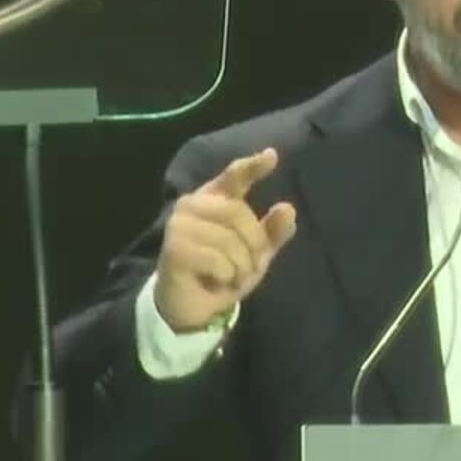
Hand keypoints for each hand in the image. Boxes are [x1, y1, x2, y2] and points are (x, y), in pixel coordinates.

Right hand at [154, 147, 298, 332]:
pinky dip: (226, 276)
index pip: (234, 176)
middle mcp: (192, 204)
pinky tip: (216, 280)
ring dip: (240, 266)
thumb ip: (273, 232)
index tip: (271, 156)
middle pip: (239, 214)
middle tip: (249, 266)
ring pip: (229, 241)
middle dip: (253, 246)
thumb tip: (287, 208)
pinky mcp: (173, 249)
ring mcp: (179, 225)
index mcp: (215, 198)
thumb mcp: (256, 253)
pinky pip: (217, 261)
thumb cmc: (225, 270)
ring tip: (230, 275)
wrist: (194, 304)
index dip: (252, 166)